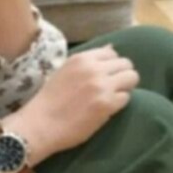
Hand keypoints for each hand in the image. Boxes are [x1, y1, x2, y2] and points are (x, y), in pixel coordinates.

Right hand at [8, 45, 139, 160]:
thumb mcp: (65, 71)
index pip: (112, 53)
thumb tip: (111, 48)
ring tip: (112, 97)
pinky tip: (107, 108)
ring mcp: (102, 86)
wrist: (41, 124)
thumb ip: (88, 61)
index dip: (112, 65)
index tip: (106, 76)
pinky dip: (119, 103)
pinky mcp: (107, 104)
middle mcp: (94, 68)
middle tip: (113, 88)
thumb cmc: (49, 99)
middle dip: (122, 75)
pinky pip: (126, 98)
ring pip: (132, 78)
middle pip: (126, 64)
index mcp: (81, 58)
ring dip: (125, 88)